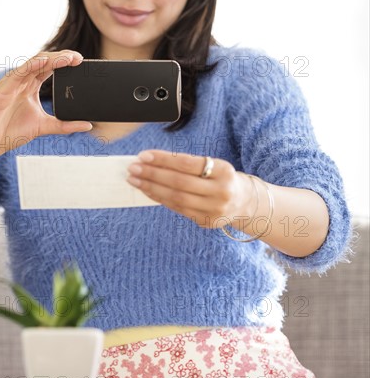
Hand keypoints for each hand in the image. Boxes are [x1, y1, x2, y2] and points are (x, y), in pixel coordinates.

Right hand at [0, 50, 92, 161]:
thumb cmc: (10, 133)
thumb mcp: (44, 127)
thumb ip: (65, 125)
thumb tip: (88, 124)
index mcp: (30, 87)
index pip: (50, 68)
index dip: (65, 63)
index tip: (82, 63)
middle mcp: (21, 81)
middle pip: (44, 61)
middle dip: (62, 57)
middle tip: (79, 59)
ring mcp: (12, 83)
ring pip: (33, 63)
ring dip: (51, 59)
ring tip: (68, 58)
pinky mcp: (3, 89)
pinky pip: (18, 72)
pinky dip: (31, 65)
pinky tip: (44, 62)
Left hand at [126, 150, 253, 228]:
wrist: (244, 202)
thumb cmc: (221, 178)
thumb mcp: (213, 166)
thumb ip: (187, 164)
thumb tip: (151, 161)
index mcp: (223, 171)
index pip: (187, 163)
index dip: (163, 159)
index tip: (143, 155)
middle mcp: (221, 191)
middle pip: (179, 182)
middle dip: (152, 174)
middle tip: (133, 168)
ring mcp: (214, 209)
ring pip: (176, 198)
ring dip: (151, 188)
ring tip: (135, 180)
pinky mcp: (206, 221)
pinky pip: (177, 209)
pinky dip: (160, 199)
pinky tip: (147, 191)